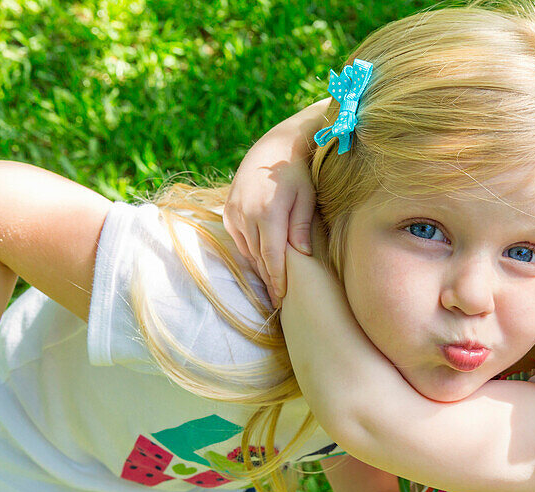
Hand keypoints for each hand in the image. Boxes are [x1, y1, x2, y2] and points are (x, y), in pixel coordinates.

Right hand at [223, 99, 331, 305]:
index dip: (277, 279)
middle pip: (258, 257)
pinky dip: (250, 253)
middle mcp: (246, 214)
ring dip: (259, 268)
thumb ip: (301, 226)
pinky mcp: (228, 211)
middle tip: (279, 301)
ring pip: (247, 251)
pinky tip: (262, 263)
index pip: (271, 256)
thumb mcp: (306, 198)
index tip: (283, 297)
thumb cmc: (298, 174)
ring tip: (273, 286)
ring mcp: (234, 212)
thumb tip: (301, 255)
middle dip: (269, 280)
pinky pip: (239, 240)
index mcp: (268, 212)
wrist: (274, 147)